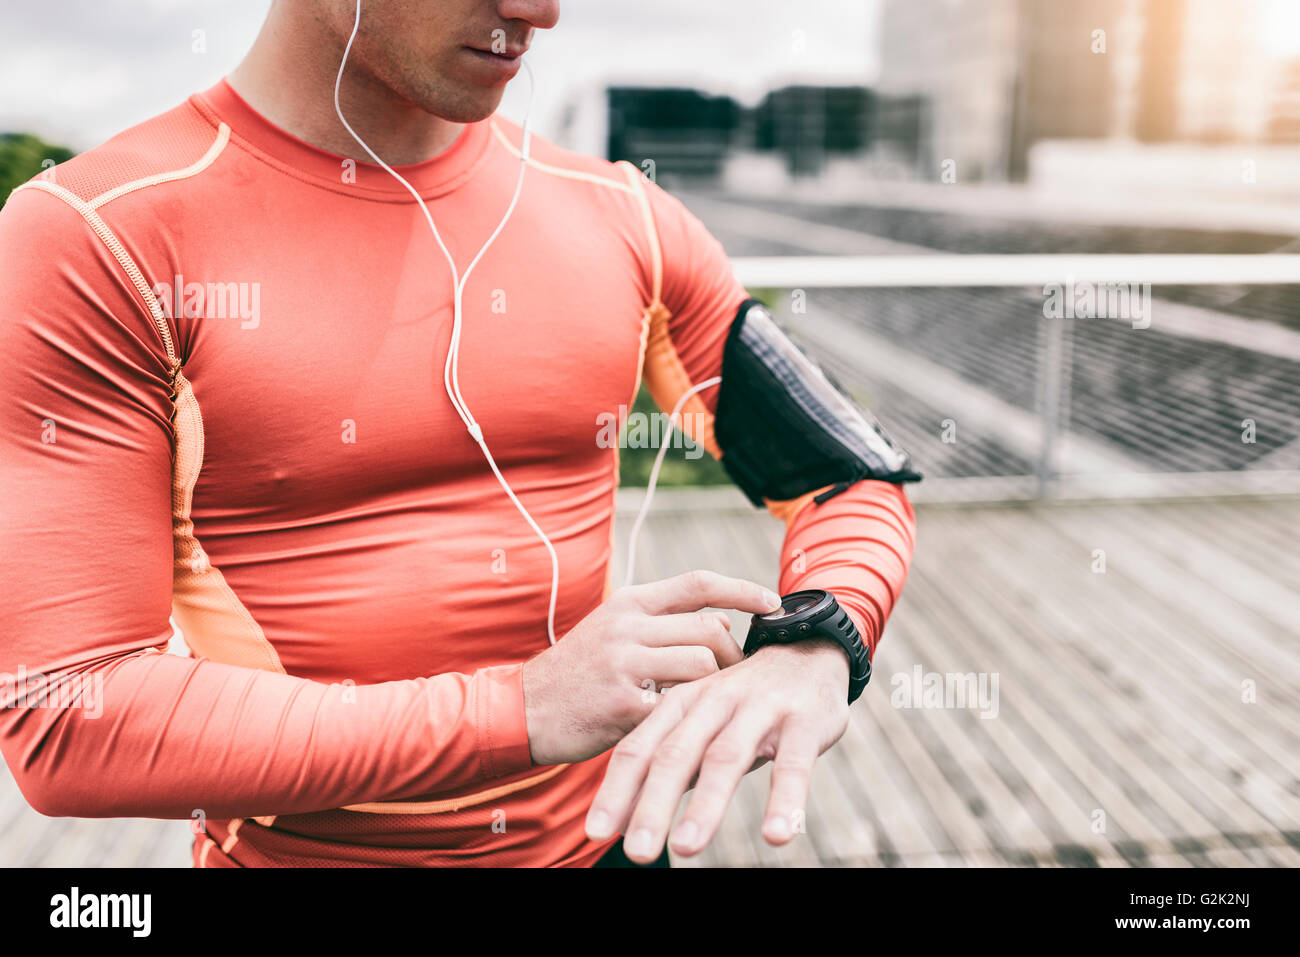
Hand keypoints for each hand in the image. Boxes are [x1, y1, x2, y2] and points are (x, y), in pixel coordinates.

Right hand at [521, 570, 782, 765]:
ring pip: (702, 667)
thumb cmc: (579, 672)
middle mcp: (629, 625)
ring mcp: (625, 663)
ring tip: (709, 703)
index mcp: (631, 602)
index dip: (742, 589)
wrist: (524, 708)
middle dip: (734, 656)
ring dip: (716, 688)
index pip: (698, 582)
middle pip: (711, 629)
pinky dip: (689, 718)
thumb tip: (723, 619)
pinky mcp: (622, 704)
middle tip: (737, 679)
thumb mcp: (615, 631)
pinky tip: (684, 727)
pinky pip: (678, 707)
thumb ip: (665, 623)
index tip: (773, 601)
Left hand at [584, 638, 850, 862]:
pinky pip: (794, 764)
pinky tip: (778, 836)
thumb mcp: (700, 725)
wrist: (809, 650)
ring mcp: (759, 709)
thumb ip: (667, 767)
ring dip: (706, 805)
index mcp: (682, 704)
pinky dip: (786, 800)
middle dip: (653, 805)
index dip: (617, 790)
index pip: (640, 750)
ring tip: (685, 847)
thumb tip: (621, 818)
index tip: (597, 832)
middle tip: (636, 852)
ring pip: (726, 757)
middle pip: (676, 755)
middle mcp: (714, 703)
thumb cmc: (744, 701)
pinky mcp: (803, 721)